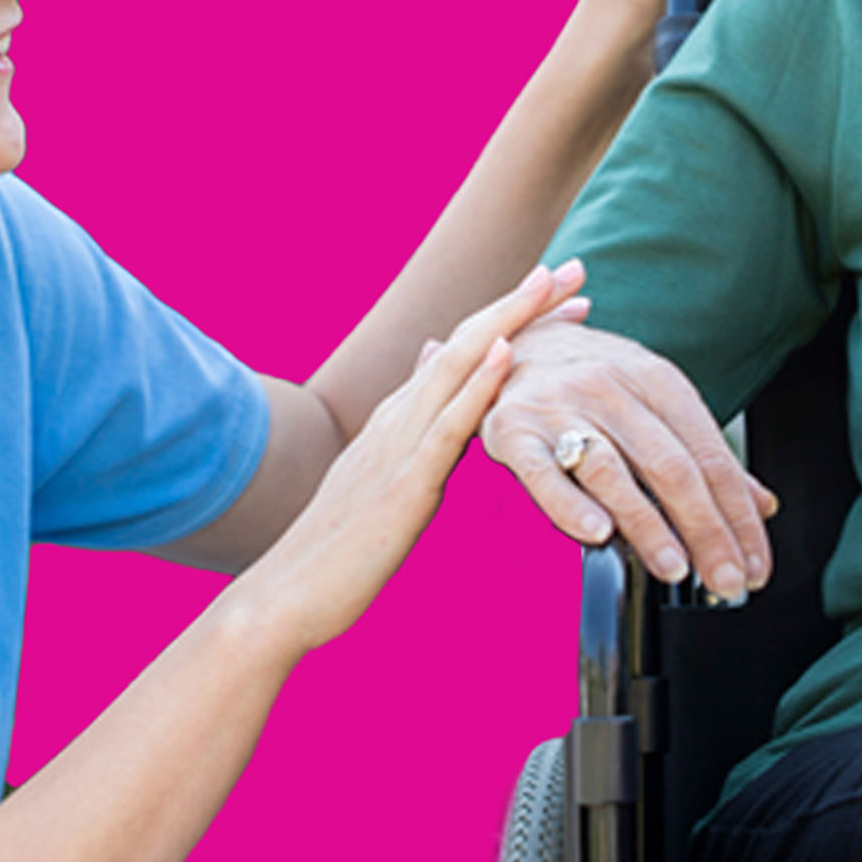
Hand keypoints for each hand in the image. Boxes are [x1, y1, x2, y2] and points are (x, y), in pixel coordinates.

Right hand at [227, 264, 580, 654]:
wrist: (288, 593)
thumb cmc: (340, 548)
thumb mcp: (383, 473)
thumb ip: (413, 421)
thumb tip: (432, 359)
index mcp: (399, 418)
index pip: (463, 351)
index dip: (512, 317)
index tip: (558, 292)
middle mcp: (399, 416)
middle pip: (468, 342)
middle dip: (522, 302)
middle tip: (574, 267)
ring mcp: (399, 445)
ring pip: (459, 365)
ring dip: (508, 320)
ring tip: (549, 285)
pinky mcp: (404, 483)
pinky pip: (447, 425)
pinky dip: (479, 384)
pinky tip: (506, 354)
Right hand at [479, 318, 779, 596]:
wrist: (510, 339)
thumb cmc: (591, 380)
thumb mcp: (653, 400)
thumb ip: (704, 454)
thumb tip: (761, 505)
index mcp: (656, 380)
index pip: (710, 456)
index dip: (738, 516)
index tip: (754, 564)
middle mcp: (611, 388)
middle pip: (671, 467)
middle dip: (706, 530)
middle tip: (725, 578)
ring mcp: (560, 408)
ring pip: (614, 472)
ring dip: (649, 526)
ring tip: (675, 568)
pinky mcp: (513, 430)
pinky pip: (543, 473)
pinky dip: (571, 505)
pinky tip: (596, 535)